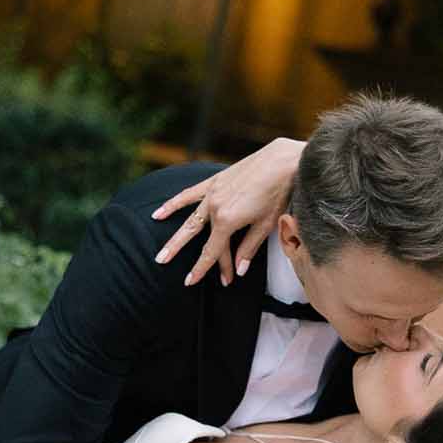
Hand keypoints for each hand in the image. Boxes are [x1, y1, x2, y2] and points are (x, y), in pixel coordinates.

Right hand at [152, 136, 303, 286]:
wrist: (283, 161)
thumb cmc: (279, 193)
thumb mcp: (265, 225)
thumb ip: (249, 248)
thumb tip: (239, 270)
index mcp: (227, 220)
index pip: (212, 251)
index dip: (202, 269)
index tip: (191, 281)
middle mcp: (214, 207)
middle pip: (200, 239)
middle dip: (186, 258)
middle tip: (175, 274)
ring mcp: (212, 193)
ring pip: (190, 221)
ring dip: (175, 239)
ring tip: (161, 254)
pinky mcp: (214, 181)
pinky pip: (188, 195)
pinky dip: (173, 204)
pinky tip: (159, 213)